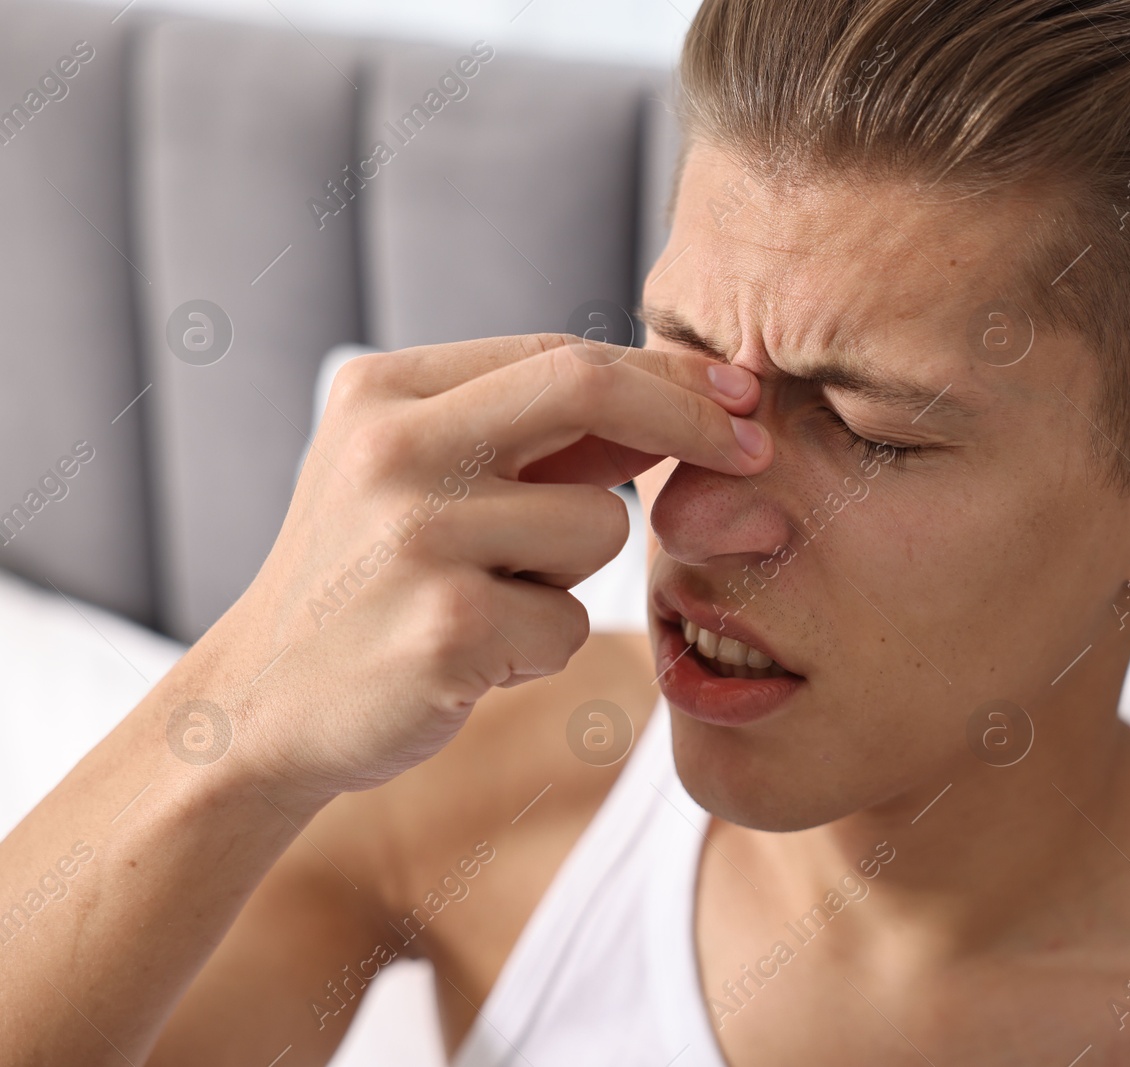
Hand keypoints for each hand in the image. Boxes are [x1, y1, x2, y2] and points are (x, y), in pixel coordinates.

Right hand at [182, 333, 766, 800]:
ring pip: (601, 528)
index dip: (666, 373)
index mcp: (383, 392)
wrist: (261, 706)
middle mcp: (392, 449)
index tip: (739, 393)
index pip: (560, 354)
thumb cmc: (366, 583)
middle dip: (694, 416)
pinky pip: (572, 623)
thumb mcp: (421, 481)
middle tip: (758, 452)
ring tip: (488, 601)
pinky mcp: (445, 629)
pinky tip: (470, 659)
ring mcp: (415, 538)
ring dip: (574, 576)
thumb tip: (683, 399)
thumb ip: (534, 437)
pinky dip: (542, 647)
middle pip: (590, 390)